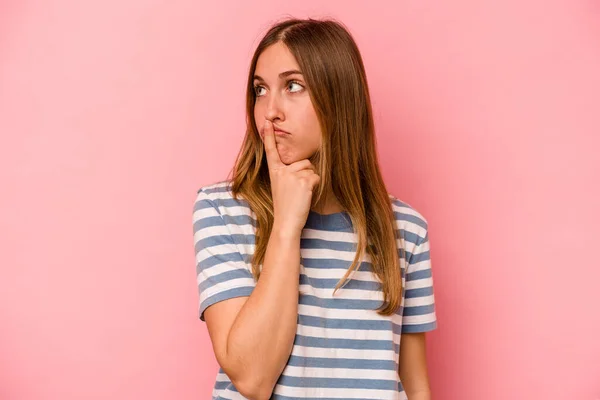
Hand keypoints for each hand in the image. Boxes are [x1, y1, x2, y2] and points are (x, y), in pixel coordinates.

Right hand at [261, 119, 319, 234]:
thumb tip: (304, 165)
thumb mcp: (282, 187)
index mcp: (274, 171)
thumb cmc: (286, 207)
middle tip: (297, 191)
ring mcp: (292, 175)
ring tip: (301, 194)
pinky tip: (305, 196)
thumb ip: (288, 174)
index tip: (266, 121)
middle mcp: (282, 171)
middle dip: (305, 174)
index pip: (271, 150)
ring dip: (310, 181)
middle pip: (303, 162)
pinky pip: (316, 177)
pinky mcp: (303, 182)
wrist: (286, 222)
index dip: (268, 135)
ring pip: (311, 169)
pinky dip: (315, 187)